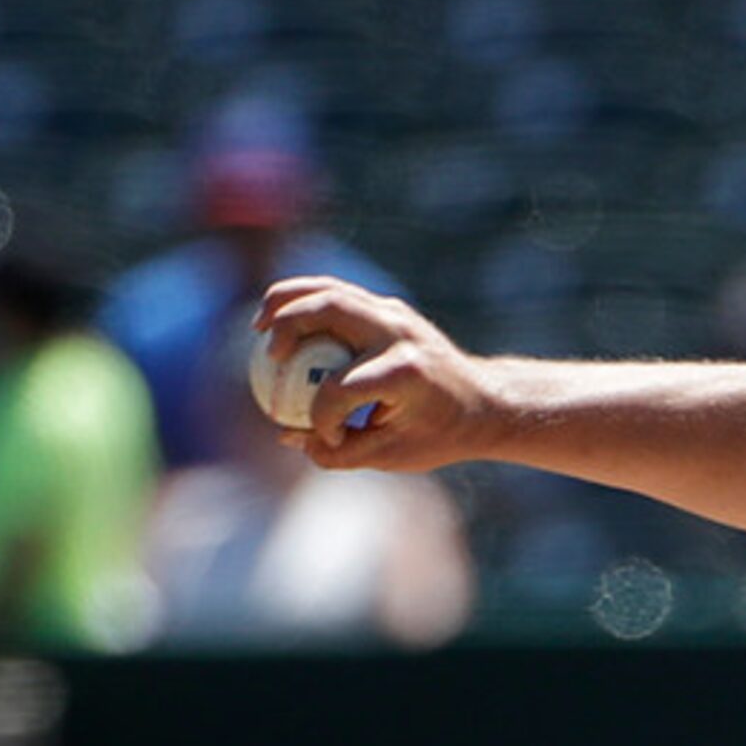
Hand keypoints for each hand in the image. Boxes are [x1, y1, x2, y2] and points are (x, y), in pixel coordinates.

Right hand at [251, 277, 488, 471]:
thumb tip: (287, 435)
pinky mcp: (391, 308)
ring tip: (259, 326)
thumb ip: (338, 452)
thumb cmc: (439, 434)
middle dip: (288, 326)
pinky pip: (339, 293)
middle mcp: (400, 335)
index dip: (322, 418)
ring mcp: (397, 315)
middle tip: (266, 355)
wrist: (486, 403)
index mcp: (405, 373)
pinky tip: (278, 319)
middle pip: (331, 309)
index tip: (326, 437)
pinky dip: (305, 299)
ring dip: (288, 301)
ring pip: (332, 290)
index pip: (342, 387)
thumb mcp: (392, 455)